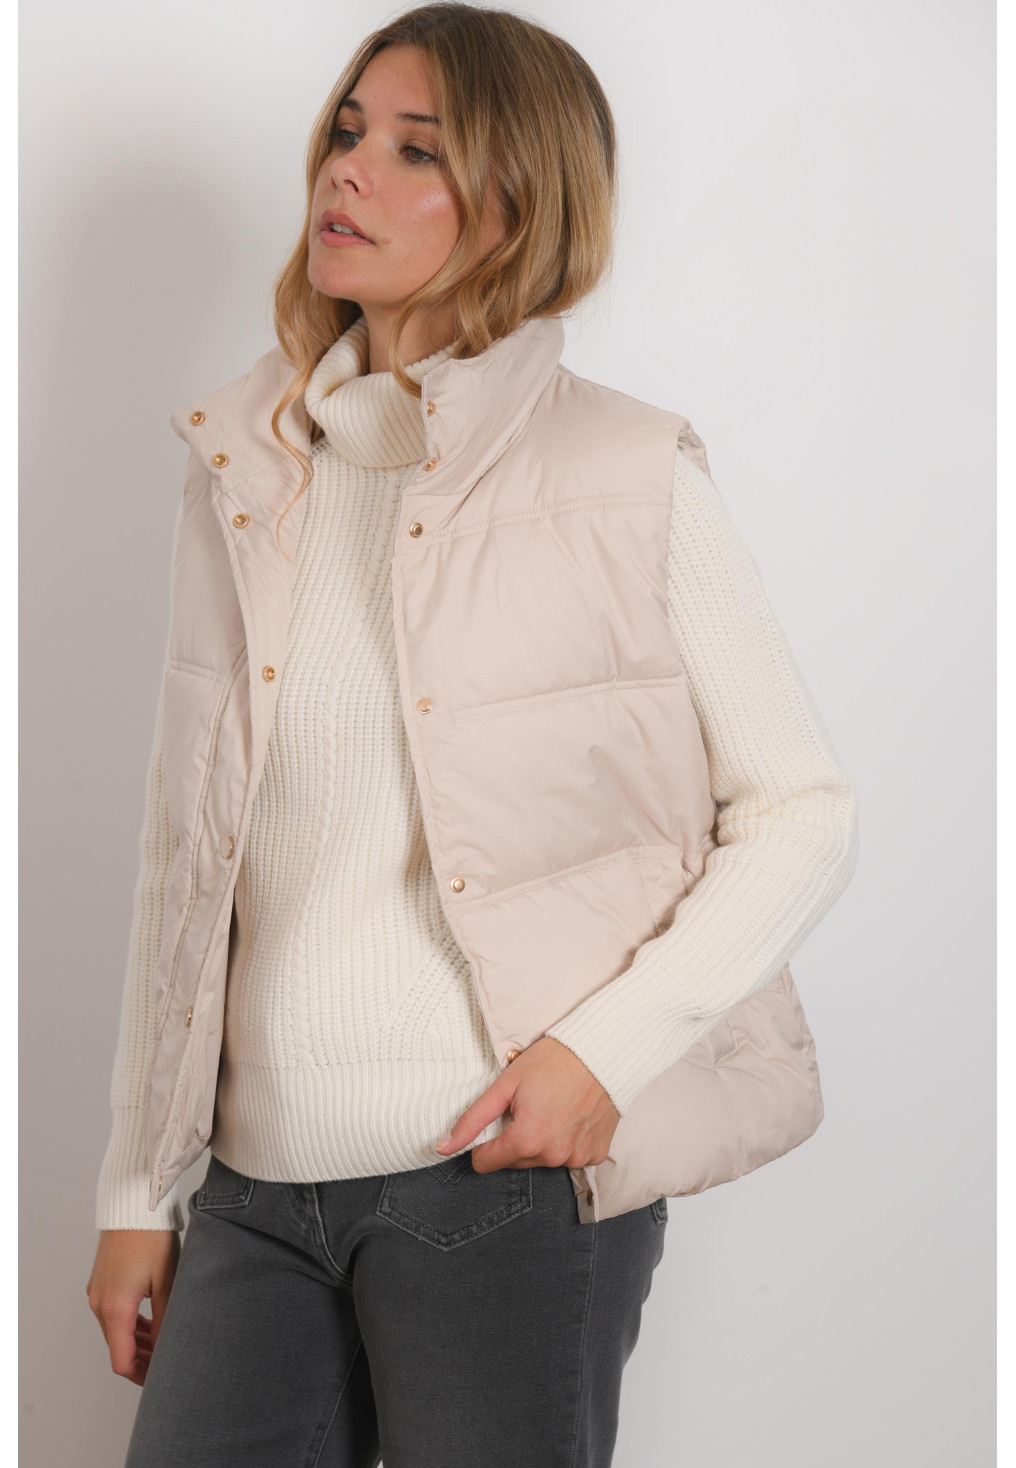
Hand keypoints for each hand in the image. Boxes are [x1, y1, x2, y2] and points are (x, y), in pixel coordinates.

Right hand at [86, 1229, 180, 1385]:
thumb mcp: (167, 1281)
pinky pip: (113, 1313)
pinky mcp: (101, 1282)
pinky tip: (151, 1323)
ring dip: (137, 1342)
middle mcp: (99, 1304)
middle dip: (142, 1360)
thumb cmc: (152, 1238)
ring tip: (164, 1345)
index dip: (142, 1376)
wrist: (133, 1203)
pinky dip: (130, 1324)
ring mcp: (98, 1293)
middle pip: (117, 1348)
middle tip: (167, 1364)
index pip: (122, 1361)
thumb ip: (166, 1319)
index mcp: (115, 1309)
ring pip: (115, 1331)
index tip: (160, 1380)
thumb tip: (167, 1349)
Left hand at [434, 1036, 620, 1172]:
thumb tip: (442, 1148)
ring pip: (542, 1160)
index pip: (486, 1163)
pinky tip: (571, 1116)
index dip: (484, 1142)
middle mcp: (552, 1157)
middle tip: (529, 1105)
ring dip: (541, 1141)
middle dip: (515, 1138)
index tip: (498, 1120)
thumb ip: (472, 1120)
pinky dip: (566, 1141)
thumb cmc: (552, 1062)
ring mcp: (577, 1158)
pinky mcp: (596, 1155)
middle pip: (515, 1161)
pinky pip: (570, 1156)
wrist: (602, 1051)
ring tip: (552, 1108)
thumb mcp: (505, 1085)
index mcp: (526, 1142)